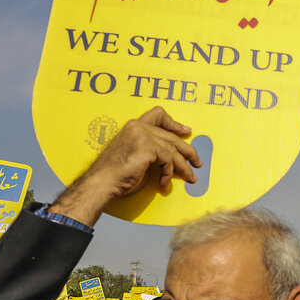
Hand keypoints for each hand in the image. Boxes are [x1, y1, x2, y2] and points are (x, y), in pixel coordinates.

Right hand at [49, 107, 200, 225]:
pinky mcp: (148, 147)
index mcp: (133, 126)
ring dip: (184, 167)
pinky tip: (163, 184)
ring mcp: (143, 135)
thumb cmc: (115, 173)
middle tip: (197, 163)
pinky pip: (168, 160)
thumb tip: (172, 156)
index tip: (186, 131)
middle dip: (188, 151)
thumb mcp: (134, 155)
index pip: (158, 115)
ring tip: (190, 178)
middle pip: (171, 137)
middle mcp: (138, 127)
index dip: (174, 123)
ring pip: (173, 150)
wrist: (102, 182)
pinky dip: (168, 174)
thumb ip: (150, 150)